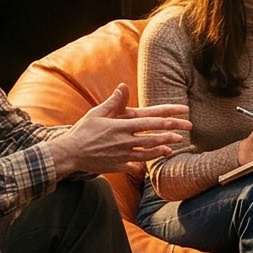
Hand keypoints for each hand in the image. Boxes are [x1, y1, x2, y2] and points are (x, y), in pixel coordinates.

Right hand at [56, 86, 191, 175]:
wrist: (70, 153)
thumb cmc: (83, 131)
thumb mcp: (97, 113)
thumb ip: (113, 102)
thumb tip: (123, 87)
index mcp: (119, 126)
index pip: (147, 123)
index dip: (163, 121)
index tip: (177, 119)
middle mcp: (123, 141)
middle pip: (151, 138)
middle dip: (168, 136)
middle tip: (183, 134)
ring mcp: (121, 155)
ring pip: (146, 153)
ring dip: (161, 150)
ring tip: (172, 147)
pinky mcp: (118, 166)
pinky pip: (135, 165)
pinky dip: (145, 163)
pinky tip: (153, 161)